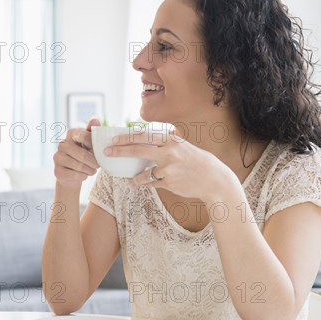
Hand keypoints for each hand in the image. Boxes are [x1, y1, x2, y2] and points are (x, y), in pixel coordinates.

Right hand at [53, 119, 99, 187]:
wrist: (71, 174)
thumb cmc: (83, 155)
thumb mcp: (89, 143)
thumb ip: (92, 132)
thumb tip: (95, 120)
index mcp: (70, 134)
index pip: (84, 136)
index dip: (93, 145)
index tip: (99, 151)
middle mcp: (62, 144)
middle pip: (82, 155)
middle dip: (94, 162)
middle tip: (98, 165)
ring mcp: (57, 158)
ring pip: (79, 166)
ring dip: (89, 170)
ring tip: (92, 170)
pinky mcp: (57, 171)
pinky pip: (75, 175)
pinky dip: (83, 177)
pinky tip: (84, 175)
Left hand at [105, 130, 237, 201]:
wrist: (214, 179)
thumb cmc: (196, 161)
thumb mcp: (182, 146)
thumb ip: (164, 142)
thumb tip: (142, 139)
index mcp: (171, 140)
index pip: (144, 135)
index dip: (126, 137)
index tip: (114, 138)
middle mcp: (169, 152)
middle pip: (138, 150)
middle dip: (120, 151)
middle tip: (107, 152)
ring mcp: (169, 169)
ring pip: (143, 172)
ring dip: (134, 177)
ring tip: (129, 179)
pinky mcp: (169, 183)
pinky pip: (151, 183)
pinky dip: (144, 183)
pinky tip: (139, 184)